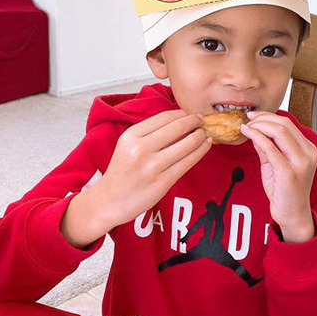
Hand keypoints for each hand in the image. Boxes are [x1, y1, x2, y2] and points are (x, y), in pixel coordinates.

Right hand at [62, 110, 211, 246]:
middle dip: (193, 121)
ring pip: (186, 144)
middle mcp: (140, 149)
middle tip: (201, 120)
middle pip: (176, 128)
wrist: (110, 201)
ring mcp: (152, 166)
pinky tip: (206, 145)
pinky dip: (200, 151)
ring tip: (205, 133)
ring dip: (200, 135)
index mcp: (131, 136)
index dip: (181, 114)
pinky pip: (188, 162)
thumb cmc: (122, 172)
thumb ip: (148, 134)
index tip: (189, 114)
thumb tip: (179, 121)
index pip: (163, 118)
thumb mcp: (127, 146)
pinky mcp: (162, 182)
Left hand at [240, 111, 316, 241]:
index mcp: (308, 149)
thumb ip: (268, 147)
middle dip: (263, 118)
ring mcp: (301, 163)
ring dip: (259, 126)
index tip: (254, 116)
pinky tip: (247, 134)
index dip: (270, 116)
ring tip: (247, 126)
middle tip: (248, 118)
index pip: (289, 124)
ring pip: (279, 132)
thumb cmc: (285, 191)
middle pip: (285, 125)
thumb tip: (255, 130)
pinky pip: (271, 148)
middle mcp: (308, 153)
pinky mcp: (289, 172)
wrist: (292, 214)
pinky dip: (257, 137)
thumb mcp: (275, 164)